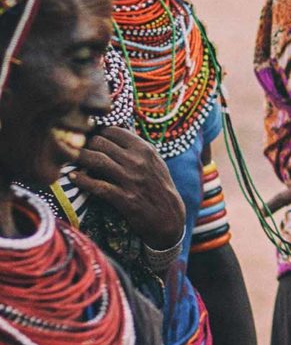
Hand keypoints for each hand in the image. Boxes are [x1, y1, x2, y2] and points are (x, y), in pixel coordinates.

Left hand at [70, 126, 184, 249]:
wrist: (168, 215)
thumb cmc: (158, 185)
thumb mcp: (154, 161)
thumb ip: (136, 147)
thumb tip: (115, 130)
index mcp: (145, 149)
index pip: (113, 130)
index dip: (96, 132)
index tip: (88, 137)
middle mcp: (138, 161)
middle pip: (100, 142)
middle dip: (84, 144)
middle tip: (74, 148)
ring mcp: (131, 179)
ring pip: (96, 160)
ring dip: (78, 158)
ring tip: (69, 158)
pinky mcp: (124, 198)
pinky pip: (97, 185)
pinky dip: (82, 180)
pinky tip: (73, 177)